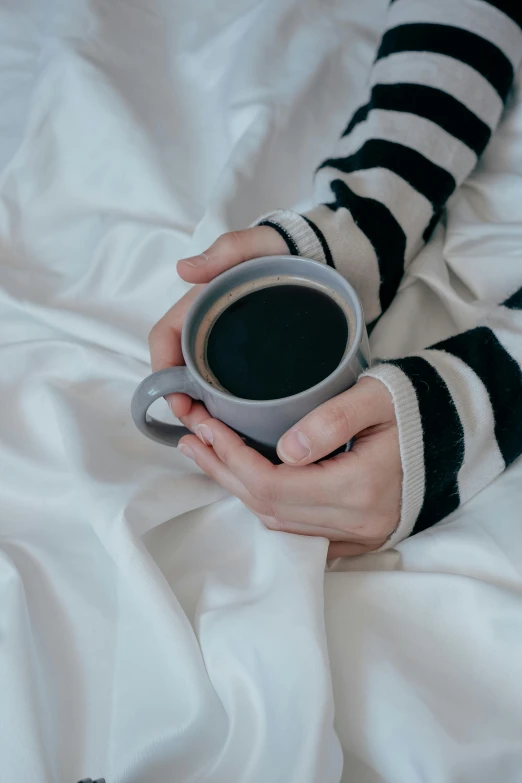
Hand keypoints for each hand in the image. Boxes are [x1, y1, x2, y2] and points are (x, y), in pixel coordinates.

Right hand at [148, 226, 287, 416]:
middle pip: (180, 372)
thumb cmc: (282, 250)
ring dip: (203, 412)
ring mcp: (228, 347)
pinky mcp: (251, 360)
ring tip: (221, 435)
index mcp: (198, 305)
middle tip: (205, 429)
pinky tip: (241, 425)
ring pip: (203, 385)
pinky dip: (228, 409)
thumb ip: (225, 251)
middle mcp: (207, 328)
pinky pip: (229, 388)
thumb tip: (183, 269)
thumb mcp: (254, 246)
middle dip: (184, 404)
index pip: (165, 341)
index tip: (180, 403)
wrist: (322, 257)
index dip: (163, 374)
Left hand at [176, 376, 401, 557]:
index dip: (231, 458)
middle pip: (268, 506)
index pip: (272, 484)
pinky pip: (300, 533)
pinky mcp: (360, 538)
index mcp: (360, 487)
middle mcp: (356, 521)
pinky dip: (267, 508)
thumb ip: (333, 419)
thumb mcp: (377, 397)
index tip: (205, 427)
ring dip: (239, 490)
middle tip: (192, 439)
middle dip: (223, 472)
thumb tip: (285, 450)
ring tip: (209, 456)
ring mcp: (359, 535)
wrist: (452, 433)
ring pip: (280, 523)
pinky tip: (245, 484)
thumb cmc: (414, 408)